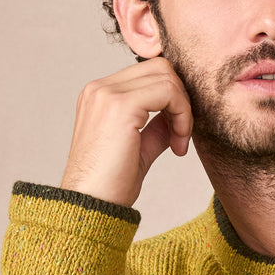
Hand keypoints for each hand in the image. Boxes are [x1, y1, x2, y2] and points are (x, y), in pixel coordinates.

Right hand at [60, 58, 192, 207]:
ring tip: (179, 143)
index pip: (148, 74)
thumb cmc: (110, 187)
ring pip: (166, 75)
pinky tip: (177, 145)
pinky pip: (168, 91)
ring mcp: (107, 94)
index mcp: (99, 96)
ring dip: (183, 109)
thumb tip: (177, 118)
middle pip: (159, 67)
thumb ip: (156, 128)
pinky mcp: (120, 105)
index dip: (172, 99)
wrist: (91, 207)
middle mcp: (99, 89)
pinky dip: (182, 115)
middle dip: (181, 98)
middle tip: (182, 136)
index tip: (177, 135)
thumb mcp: (138, 150)